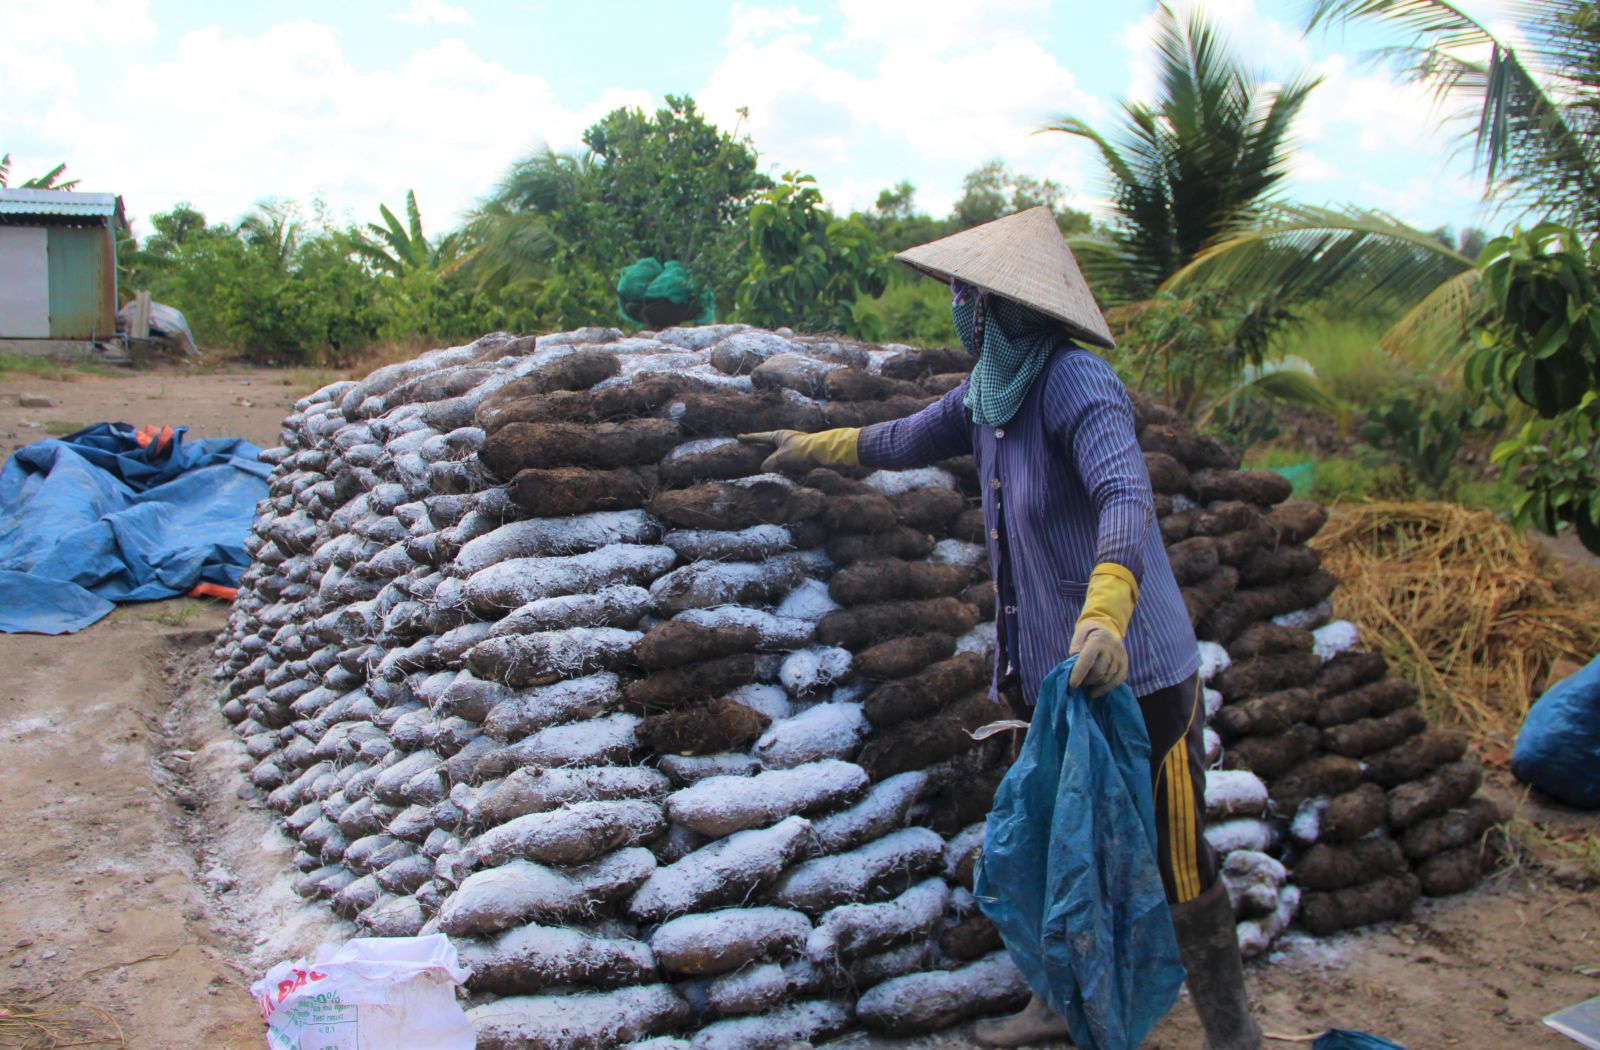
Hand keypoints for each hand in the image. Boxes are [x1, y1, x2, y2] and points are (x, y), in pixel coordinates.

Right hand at [737, 428, 859, 471]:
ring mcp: (792, 446)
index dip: (749, 438)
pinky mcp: (798, 455)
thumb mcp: (783, 456)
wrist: (823, 452)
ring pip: (775, 451)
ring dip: (768, 455)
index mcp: (779, 435)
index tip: (738, 437)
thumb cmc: (802, 451)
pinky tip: (775, 468)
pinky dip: (777, 462)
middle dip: (758, 444)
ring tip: (758, 458)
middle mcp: (785, 439)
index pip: (760, 436)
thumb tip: (762, 468)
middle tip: (747, 445)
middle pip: (767, 442)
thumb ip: (771, 462)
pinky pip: (783, 459)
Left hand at [1068, 621, 1127, 697]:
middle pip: (1098, 672)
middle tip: (1079, 682)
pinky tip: (1094, 692)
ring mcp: (1120, 657)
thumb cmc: (1087, 636)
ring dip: (1094, 684)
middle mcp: (1112, 649)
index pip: (1088, 659)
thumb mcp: (1078, 638)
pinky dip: (1104, 689)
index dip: (1079, 673)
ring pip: (1106, 679)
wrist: (1106, 629)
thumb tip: (1074, 670)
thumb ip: (1075, 653)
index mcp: (1097, 640)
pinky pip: (1116, 682)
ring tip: (1086, 683)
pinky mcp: (1125, 665)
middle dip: (1086, 680)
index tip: (1072, 685)